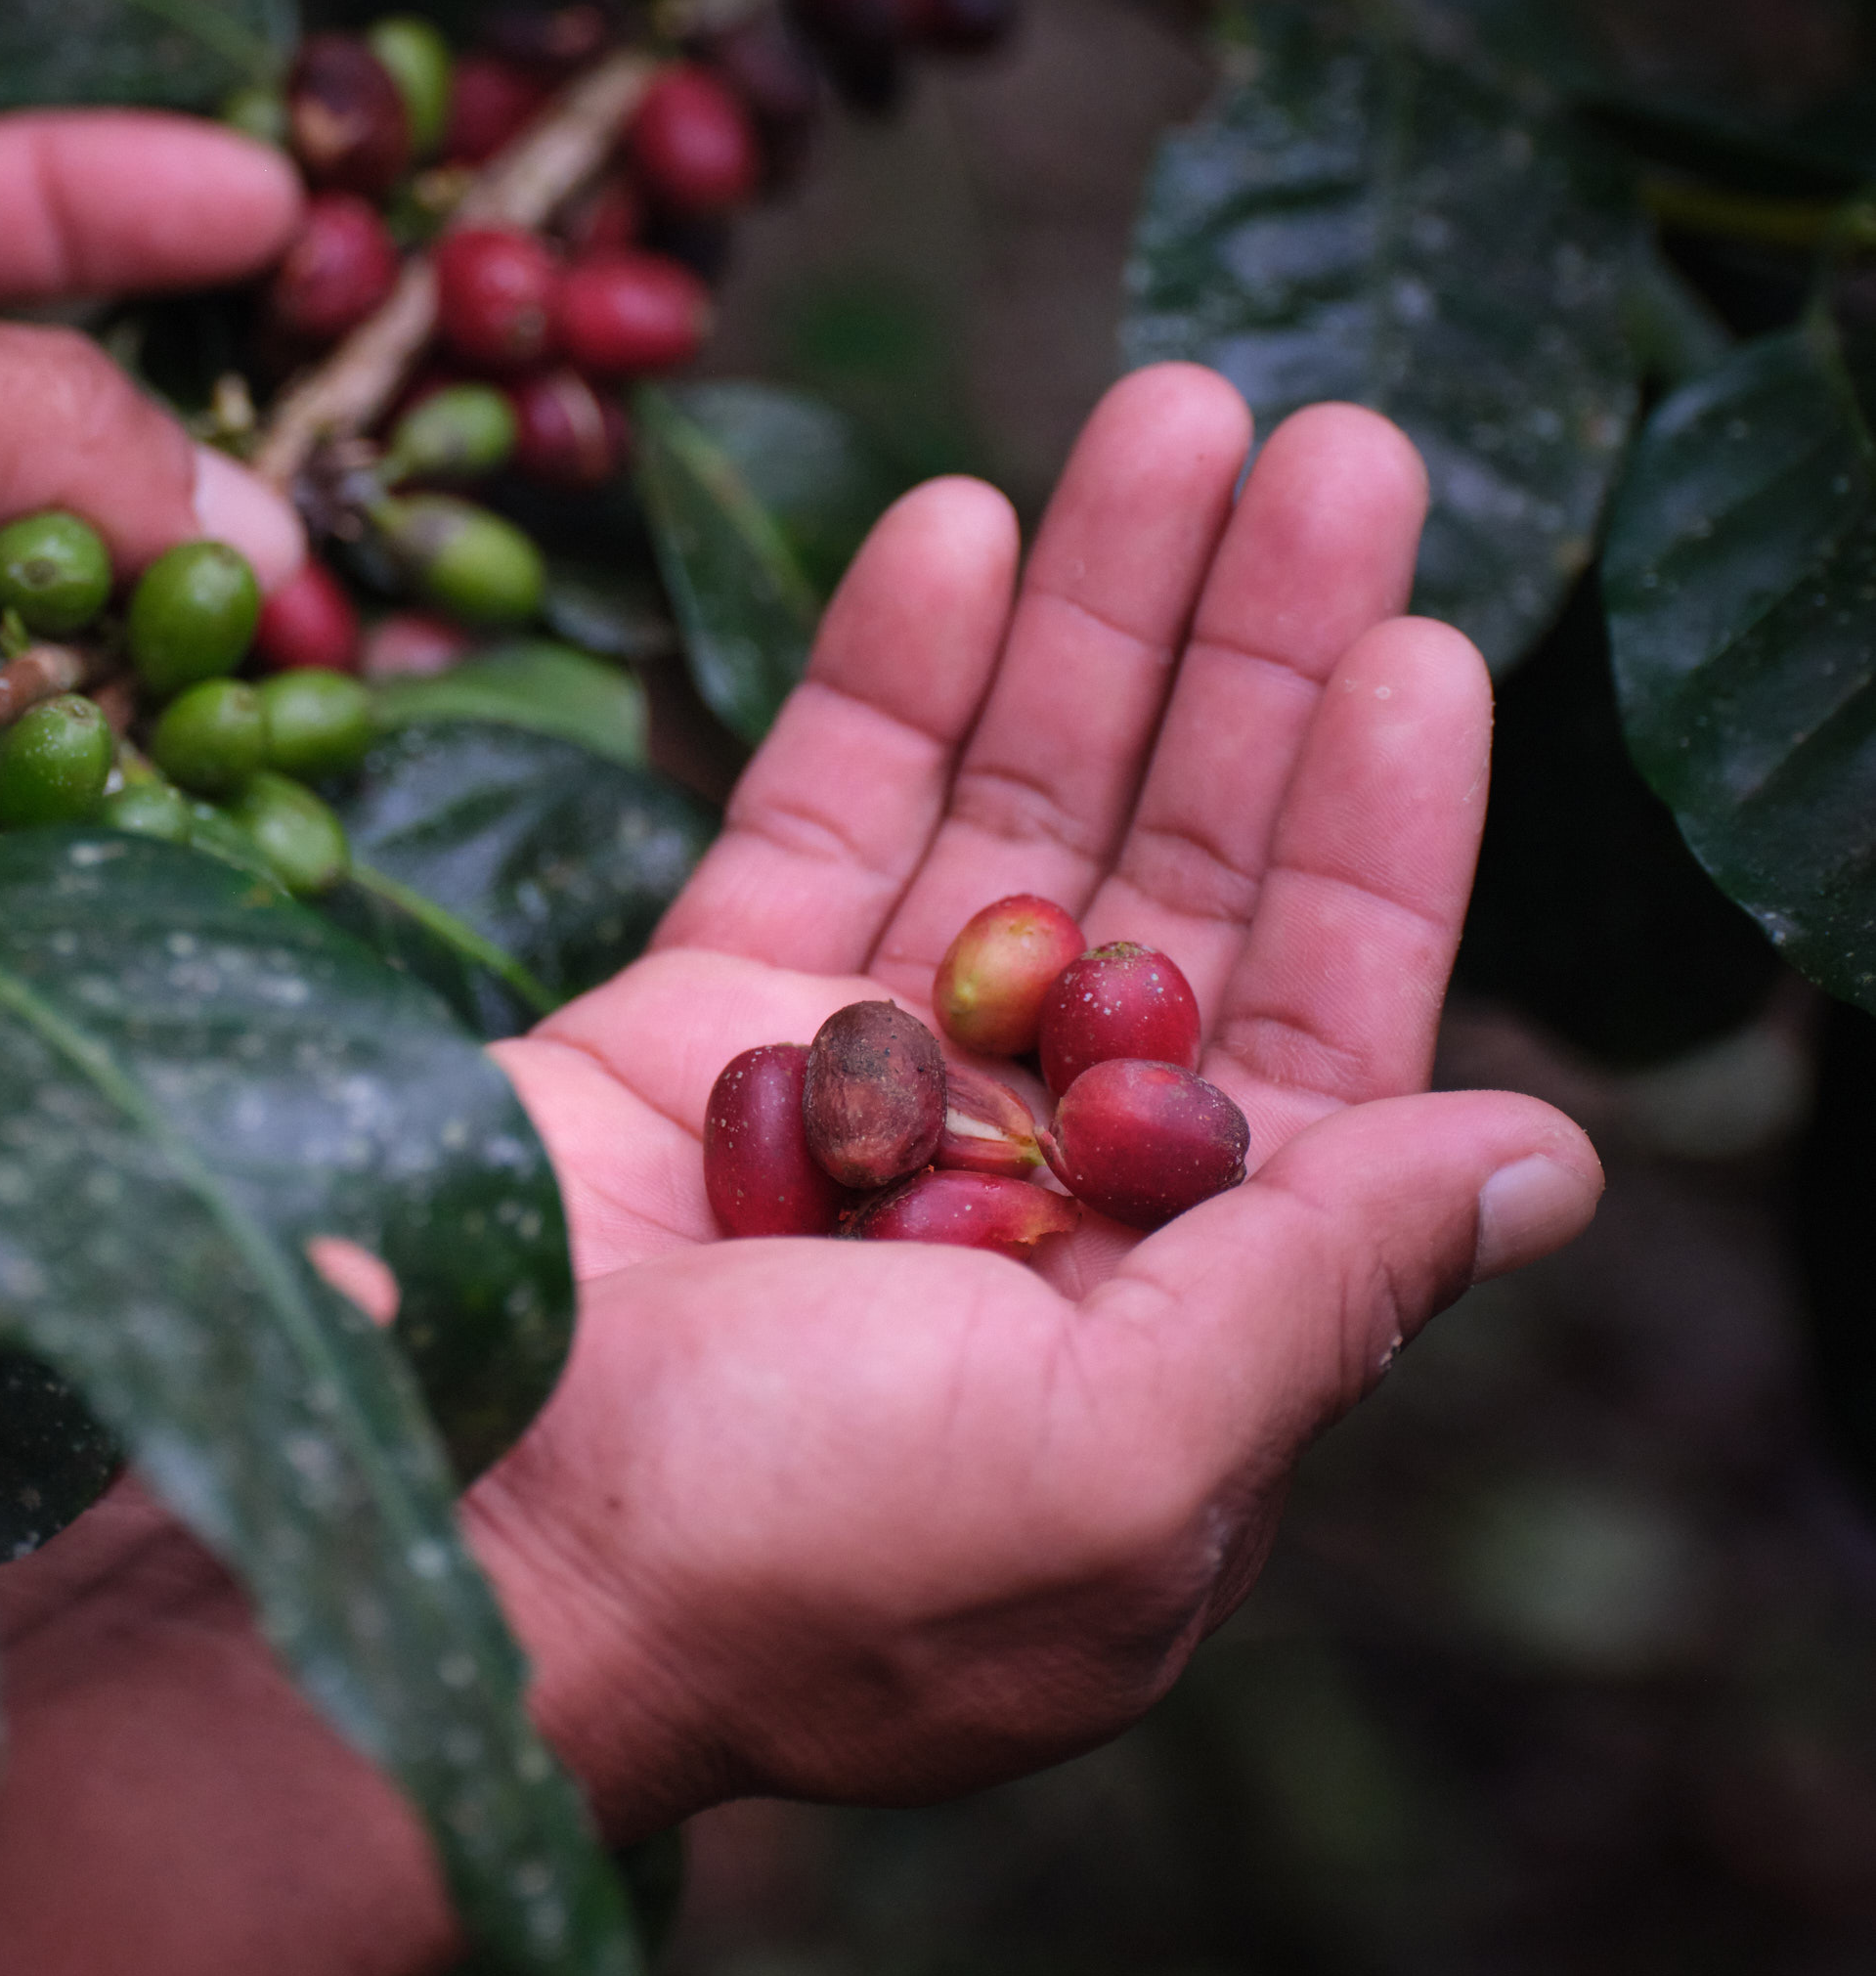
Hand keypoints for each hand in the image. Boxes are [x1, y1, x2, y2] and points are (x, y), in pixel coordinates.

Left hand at [0, 111, 306, 764]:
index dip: (100, 179)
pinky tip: (249, 782)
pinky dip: (154, 775)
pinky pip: (35, 782)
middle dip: (192, 432)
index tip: (278, 196)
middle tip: (360, 453)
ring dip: (201, 628)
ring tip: (346, 650)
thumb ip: (20, 412)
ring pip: (49, 618)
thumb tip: (239, 515)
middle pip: (21, 418)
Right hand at [470, 364, 1603, 1816]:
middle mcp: (1024, 1186)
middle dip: (1254, 663)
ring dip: (1095, 615)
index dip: (1374, 835)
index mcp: (1159, 1311)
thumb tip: (1546, 1162)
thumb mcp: (1109, 1467)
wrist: (429, 1545)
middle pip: (1173, 875)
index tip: (1425, 642)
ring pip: (1005, 814)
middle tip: (1327, 443)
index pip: (1308, 1028)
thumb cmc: (782, 1562)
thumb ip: (1318, 1295)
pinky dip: (888, 671)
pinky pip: (812, 813)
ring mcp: (853, 1092)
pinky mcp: (690, 1023)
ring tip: (1169, 414)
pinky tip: (962, 521)